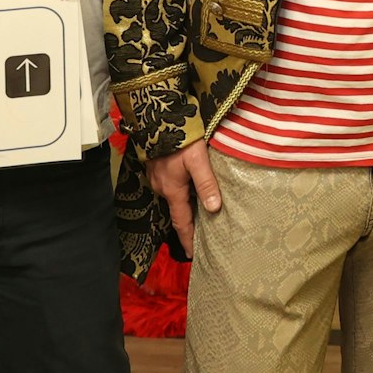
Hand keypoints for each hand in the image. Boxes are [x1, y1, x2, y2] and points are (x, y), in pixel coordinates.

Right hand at [148, 139, 220, 256]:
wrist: (158, 116)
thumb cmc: (180, 137)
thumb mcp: (197, 160)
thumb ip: (206, 183)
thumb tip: (214, 209)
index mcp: (172, 190)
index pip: (181, 222)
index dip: (188, 239)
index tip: (193, 255)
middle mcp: (162, 187)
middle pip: (178, 211)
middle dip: (188, 225)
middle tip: (201, 238)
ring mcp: (157, 177)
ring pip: (175, 198)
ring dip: (186, 207)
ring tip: (199, 215)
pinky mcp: (158, 167)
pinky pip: (171, 186)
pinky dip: (182, 193)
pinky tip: (190, 189)